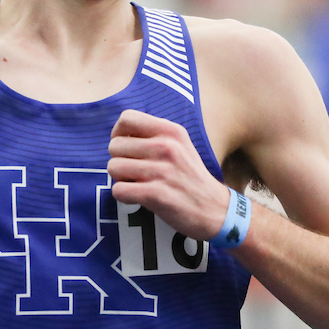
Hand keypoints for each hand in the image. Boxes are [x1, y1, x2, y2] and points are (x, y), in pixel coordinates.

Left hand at [108, 109, 229, 240]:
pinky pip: (118, 190)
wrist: (215, 210)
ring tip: (136, 183)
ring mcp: (161, 171)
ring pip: (113, 167)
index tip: (127, 148)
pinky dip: (123, 196)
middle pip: (115, 145)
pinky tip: (137, 197)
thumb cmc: (191, 177)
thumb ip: (155, 135)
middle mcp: (166, 147)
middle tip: (134, 171)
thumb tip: (119, 134)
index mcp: (171, 131)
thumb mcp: (181, 145)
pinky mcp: (155, 194)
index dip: (119, 133)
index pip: (127, 118)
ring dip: (120, 178)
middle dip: (119, 160)